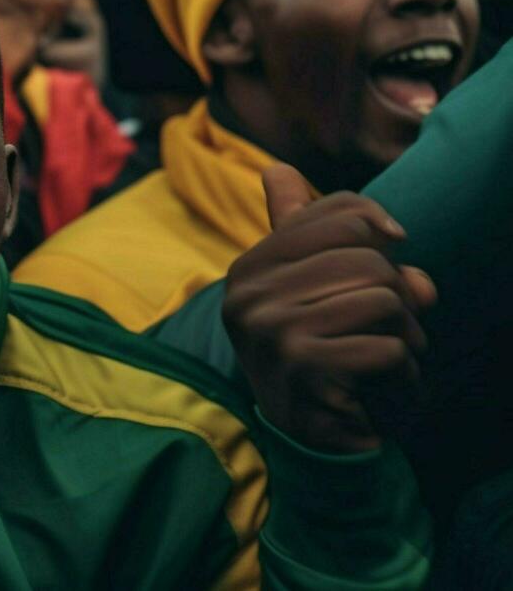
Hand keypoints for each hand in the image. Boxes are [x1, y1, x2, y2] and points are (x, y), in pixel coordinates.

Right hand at [224, 164, 436, 453]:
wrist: (309, 443)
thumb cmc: (322, 357)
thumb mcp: (321, 293)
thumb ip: (341, 245)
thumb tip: (395, 233)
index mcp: (250, 268)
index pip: (337, 214)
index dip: (381, 234)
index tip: (390, 262)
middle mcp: (249, 294)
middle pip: (367, 258)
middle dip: (399, 296)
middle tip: (390, 329)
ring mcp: (270, 329)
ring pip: (383, 300)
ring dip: (407, 335)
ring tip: (388, 358)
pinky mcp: (301, 367)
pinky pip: (387, 349)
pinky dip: (403, 373)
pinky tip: (382, 389)